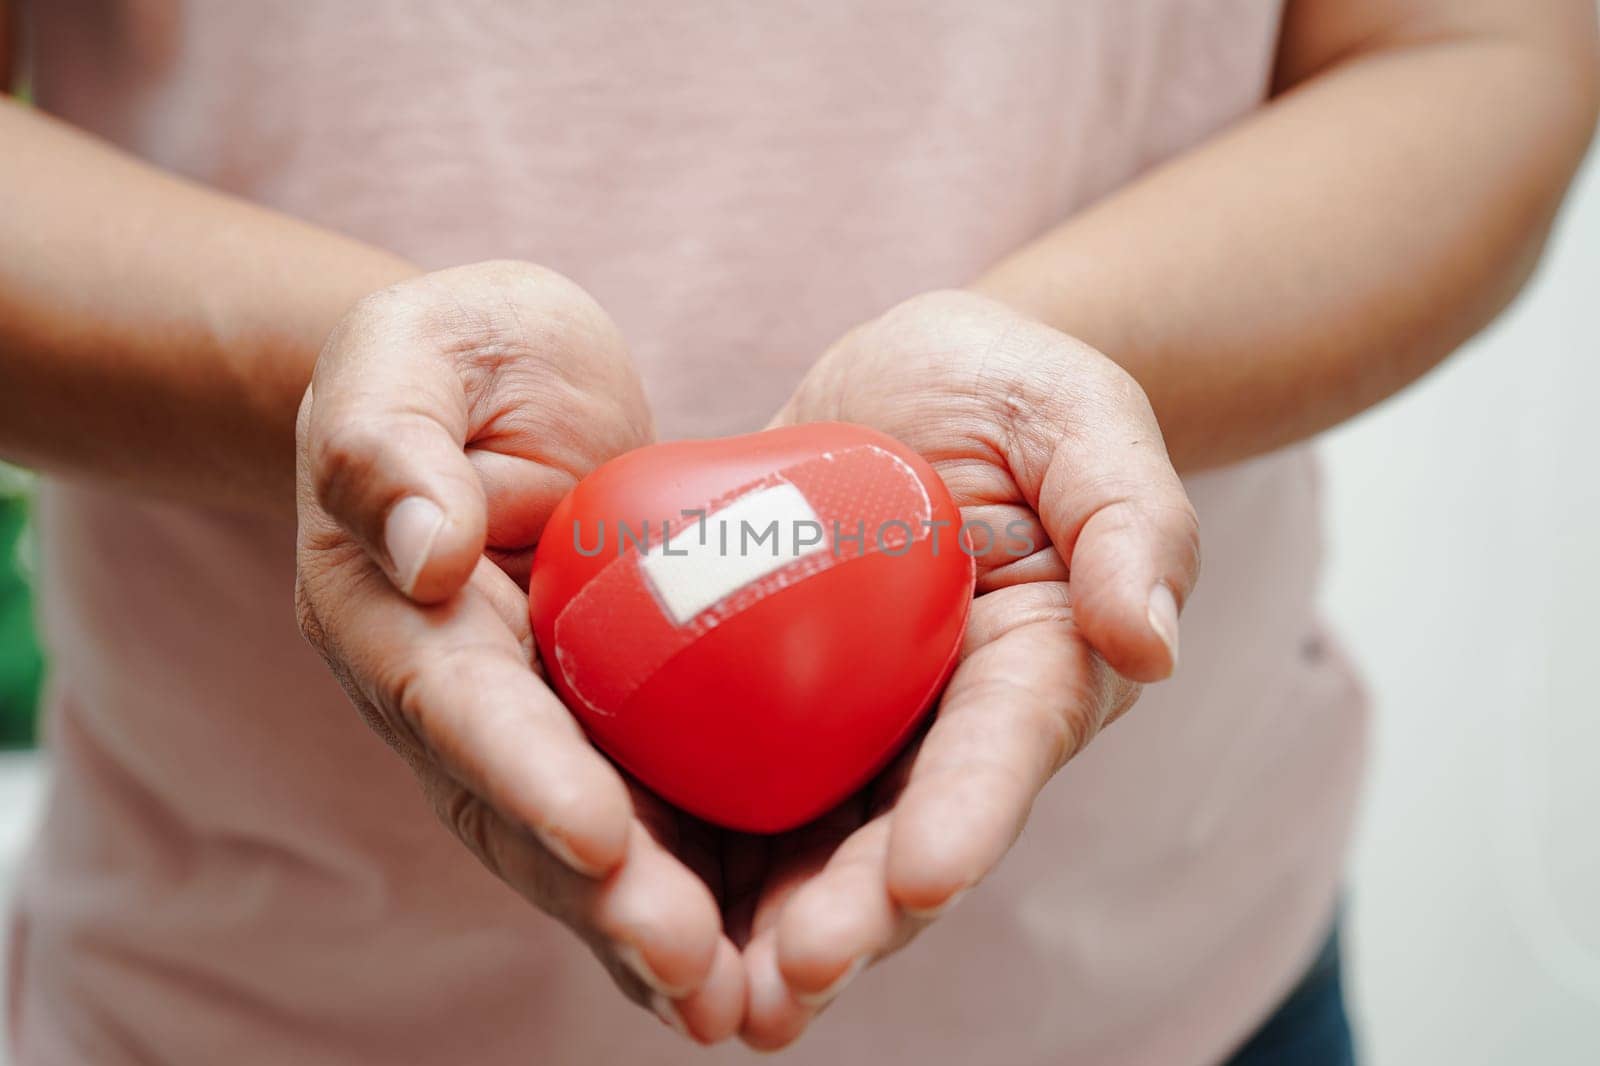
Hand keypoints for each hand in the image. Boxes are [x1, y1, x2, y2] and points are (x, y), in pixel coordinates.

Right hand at [293, 261, 743, 1041]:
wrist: (498, 390)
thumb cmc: (454, 355)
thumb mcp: (413, 352)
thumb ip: (393, 440)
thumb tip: (418, 549)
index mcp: (393, 613)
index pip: (460, 704)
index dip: (523, 771)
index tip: (596, 834)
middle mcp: (453, 695)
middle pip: (521, 815)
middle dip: (605, 895)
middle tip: (692, 965)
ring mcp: (530, 723)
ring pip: (583, 848)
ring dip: (653, 929)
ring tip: (739, 1000)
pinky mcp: (602, 726)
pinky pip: (644, 820)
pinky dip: (694, 891)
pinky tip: (759, 957)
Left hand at [736, 290, 1200, 1046]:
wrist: (914, 385)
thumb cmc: (1013, 391)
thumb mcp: (1082, 420)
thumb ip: (1127, 517)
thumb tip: (1148, 645)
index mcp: (1034, 665)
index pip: (1004, 748)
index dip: (964, 817)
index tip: (919, 880)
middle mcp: (944, 722)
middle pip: (899, 834)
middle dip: (850, 913)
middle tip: (787, 978)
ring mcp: (855, 725)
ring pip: (813, 843)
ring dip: (764, 926)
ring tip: (708, 998)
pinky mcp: (770, 705)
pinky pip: (727, 784)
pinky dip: (689, 853)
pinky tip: (631, 905)